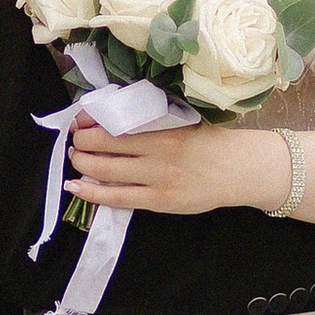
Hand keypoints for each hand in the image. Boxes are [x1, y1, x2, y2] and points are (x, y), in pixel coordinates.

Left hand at [66, 114, 284, 217]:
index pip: (115, 122)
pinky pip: (117, 198)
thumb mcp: (184, 120)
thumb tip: (114, 113)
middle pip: (104, 145)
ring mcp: (157, 179)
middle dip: (81, 142)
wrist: (239, 170)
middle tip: (75, 139)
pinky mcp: (158, 201)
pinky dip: (92, 193)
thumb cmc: (211, 141)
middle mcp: (157, 153)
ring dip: (82, 163)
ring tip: (75, 158)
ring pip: (105, 171)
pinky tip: (76, 187)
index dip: (90, 121)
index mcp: (164, 128)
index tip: (80, 119)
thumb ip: (153, 118)